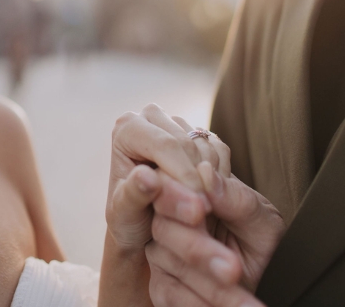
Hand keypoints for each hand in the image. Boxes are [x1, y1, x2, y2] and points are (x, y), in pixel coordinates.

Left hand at [106, 104, 228, 252]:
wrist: (143, 228)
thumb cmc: (128, 220)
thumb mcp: (125, 215)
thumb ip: (134, 196)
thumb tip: (147, 176)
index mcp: (127, 128)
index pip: (164, 144)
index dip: (184, 173)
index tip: (199, 205)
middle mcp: (151, 117)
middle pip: (187, 142)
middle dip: (198, 178)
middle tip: (204, 211)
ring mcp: (177, 123)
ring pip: (206, 146)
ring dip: (209, 179)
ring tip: (201, 208)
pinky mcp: (197, 134)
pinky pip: (219, 149)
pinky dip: (219, 175)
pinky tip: (207, 198)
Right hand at [146, 161, 284, 306]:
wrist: (269, 278)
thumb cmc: (263, 239)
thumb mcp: (261, 218)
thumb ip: (235, 198)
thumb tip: (205, 173)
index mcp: (191, 192)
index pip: (169, 187)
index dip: (179, 198)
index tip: (203, 209)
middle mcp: (168, 220)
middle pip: (166, 229)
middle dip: (200, 250)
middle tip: (231, 268)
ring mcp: (162, 254)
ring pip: (174, 267)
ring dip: (210, 286)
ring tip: (240, 288)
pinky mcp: (163, 286)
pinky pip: (173, 296)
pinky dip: (201, 304)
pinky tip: (232, 306)